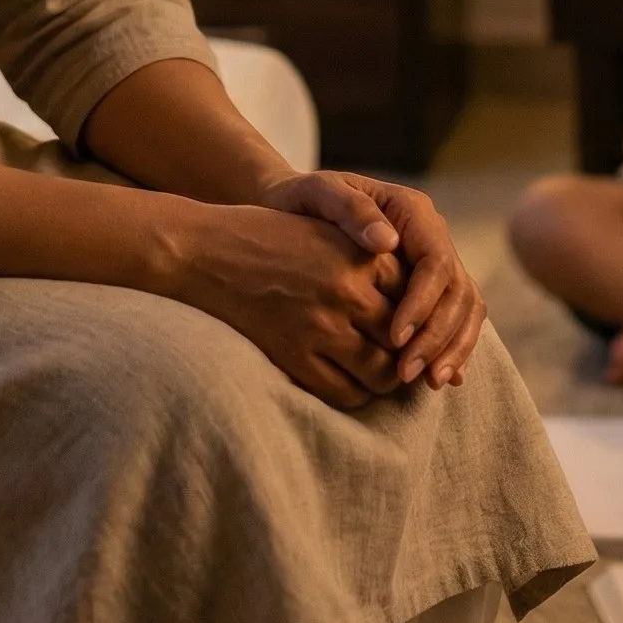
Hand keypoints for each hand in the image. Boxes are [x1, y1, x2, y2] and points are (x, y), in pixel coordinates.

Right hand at [175, 200, 407, 409]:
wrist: (205, 251)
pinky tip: (352, 382)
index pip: (413, 294)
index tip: (414, 322)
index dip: (417, 313)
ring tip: (382, 373)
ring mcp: (319, 326)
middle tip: (408, 358)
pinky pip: (345, 392)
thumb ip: (369, 256)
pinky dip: (356, 394)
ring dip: (387, 377)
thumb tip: (413, 297)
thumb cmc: (268, 236)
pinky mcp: (294, 355)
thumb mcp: (325, 229)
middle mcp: (346, 290)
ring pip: (381, 372)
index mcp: (357, 254)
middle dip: (410, 351)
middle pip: (404, 336)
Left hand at [259, 171, 486, 390]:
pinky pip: (454, 318)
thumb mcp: (320, 194)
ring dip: (453, 348)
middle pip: (458, 290)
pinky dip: (452, 347)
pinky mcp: (427, 286)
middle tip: (407, 373)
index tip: (394, 338)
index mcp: (413, 211)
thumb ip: (352, 210)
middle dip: (438, 335)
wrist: (294, 207)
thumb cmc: (303, 200)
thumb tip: (387, 242)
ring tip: (429, 382)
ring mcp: (432, 262)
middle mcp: (431, 236)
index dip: (422, 304)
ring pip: (465, 308)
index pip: (435, 263)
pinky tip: (438, 377)